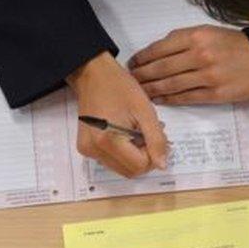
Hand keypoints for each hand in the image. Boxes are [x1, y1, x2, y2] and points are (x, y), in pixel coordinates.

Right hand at [67, 51, 167, 176]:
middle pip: (130, 172)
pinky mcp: (86, 148)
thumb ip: (156, 139)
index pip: (140, 166)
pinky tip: (124, 133)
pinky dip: (123, 153)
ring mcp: (87, 150)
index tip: (154, 135)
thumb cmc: (118, 86)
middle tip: (146, 133)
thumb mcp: (145, 110)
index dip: (153, 154)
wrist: (93, 75)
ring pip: (122, 168)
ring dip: (134, 156)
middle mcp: (94, 149)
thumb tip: (162, 165)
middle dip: (144, 157)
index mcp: (108, 140)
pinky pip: (111, 161)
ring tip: (135, 131)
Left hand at [129, 25, 248, 104]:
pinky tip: (158, 99)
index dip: (142, 57)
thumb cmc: (234, 44)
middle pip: (161, 68)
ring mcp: (207, 76)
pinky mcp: (215, 94)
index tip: (132, 63)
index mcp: (196, 36)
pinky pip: (185, 97)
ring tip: (140, 91)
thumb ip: (183, 40)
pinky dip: (169, 99)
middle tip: (131, 80)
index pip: (160, 48)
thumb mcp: (208, 32)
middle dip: (142, 75)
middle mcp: (200, 55)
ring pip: (170, 84)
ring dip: (151, 89)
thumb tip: (156, 52)